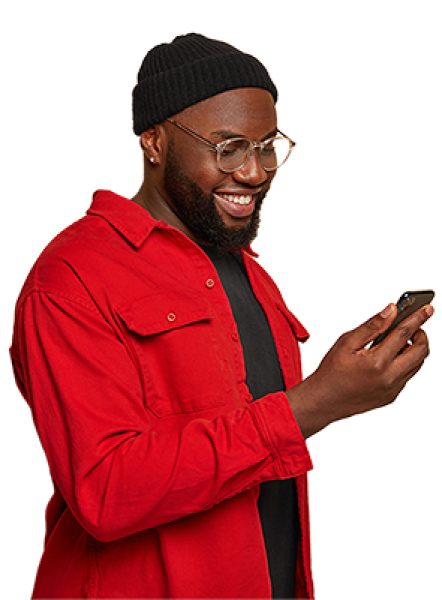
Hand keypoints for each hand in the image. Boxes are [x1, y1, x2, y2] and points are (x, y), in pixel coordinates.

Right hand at [286, 302, 433, 438]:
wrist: (323, 400)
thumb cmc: (331, 373)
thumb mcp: (346, 342)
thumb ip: (372, 325)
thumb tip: (390, 311)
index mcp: (377, 362)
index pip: (404, 333)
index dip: (417, 318)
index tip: (425, 309)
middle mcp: (389, 378)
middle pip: (420, 351)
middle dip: (421, 334)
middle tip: (414, 326)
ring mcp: (392, 389)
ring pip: (417, 364)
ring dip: (415, 349)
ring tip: (402, 340)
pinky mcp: (391, 396)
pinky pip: (407, 376)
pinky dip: (405, 363)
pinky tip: (393, 356)